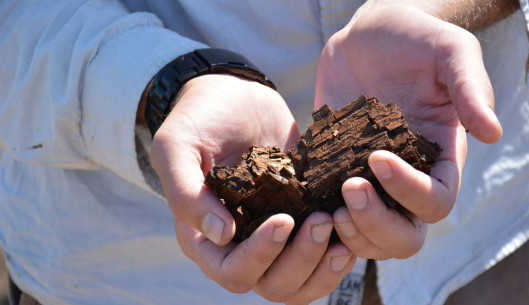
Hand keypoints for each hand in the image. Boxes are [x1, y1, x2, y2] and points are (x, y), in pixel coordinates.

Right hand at [151, 74, 354, 302]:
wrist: (236, 95)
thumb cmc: (200, 118)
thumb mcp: (177, 146)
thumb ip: (185, 193)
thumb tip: (220, 235)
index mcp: (203, 236)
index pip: (232, 272)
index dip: (259, 256)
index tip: (283, 219)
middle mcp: (239, 244)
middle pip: (272, 283)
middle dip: (300, 259)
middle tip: (322, 220)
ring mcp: (271, 234)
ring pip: (300, 280)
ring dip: (323, 264)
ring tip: (339, 225)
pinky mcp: (300, 217)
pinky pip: (320, 256)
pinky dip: (338, 252)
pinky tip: (350, 227)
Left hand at [315, 4, 502, 258]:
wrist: (368, 35)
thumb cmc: (415, 40)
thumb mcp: (449, 52)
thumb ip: (470, 89)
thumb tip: (491, 133)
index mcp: (436, 159)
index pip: (434, 202)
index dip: (408, 192)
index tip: (376, 158)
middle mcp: (404, 179)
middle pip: (403, 236)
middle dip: (376, 224)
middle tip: (349, 188)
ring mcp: (366, 179)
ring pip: (367, 237)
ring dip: (349, 233)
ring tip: (326, 208)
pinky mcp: (333, 171)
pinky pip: (328, 212)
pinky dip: (317, 216)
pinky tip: (301, 200)